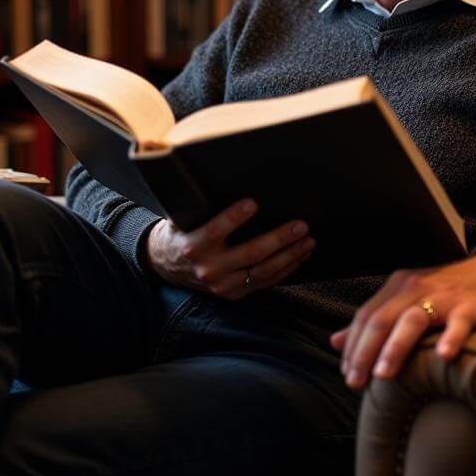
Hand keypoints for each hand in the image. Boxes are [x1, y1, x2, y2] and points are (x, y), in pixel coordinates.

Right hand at [144, 197, 315, 299]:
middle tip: (301, 225)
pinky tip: (299, 256)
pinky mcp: (233, 294)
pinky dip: (285, 269)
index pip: (216, 230)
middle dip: (279, 238)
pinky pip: (264, 282)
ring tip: (308, 240)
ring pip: (263, 271)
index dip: (234, 217)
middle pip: (250, 253)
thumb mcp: (182, 217)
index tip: (253, 202)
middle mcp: (208, 268)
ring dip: (290, 255)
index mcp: (193, 245)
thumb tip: (229, 181)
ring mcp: (222, 285)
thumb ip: (201, 207)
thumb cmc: (181, 231)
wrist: (166, 265)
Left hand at [330, 252, 475, 388]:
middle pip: (382, 319)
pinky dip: (451, 337)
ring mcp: (442, 297)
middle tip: (355, 381)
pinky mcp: (470, 306)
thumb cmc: (444, 293)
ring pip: (412, 320)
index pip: (366, 316)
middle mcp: (414, 289)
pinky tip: (444, 356)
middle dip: (365, 351)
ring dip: (395, 347)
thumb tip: (335, 342)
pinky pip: (459, 321)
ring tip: (383, 375)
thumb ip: (372, 321)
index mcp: (397, 288)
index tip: (346, 373)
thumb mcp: (404, 300)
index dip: (353, 344)